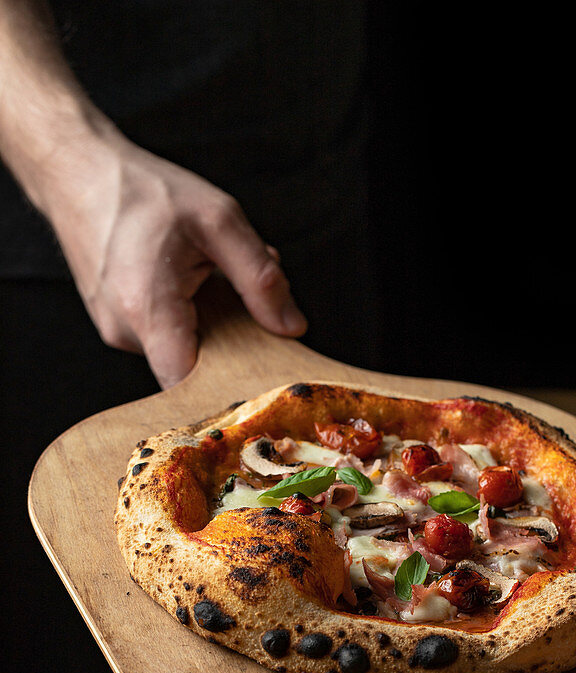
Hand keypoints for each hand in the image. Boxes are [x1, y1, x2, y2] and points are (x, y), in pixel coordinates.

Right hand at [42, 132, 307, 387]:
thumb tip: (292, 327)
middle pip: (193, 370)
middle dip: (229, 342)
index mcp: (149, 311)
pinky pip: (164, 335)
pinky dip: (187, 313)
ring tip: (209, 275)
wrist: (77, 171)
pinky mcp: (116, 325)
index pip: (189, 390)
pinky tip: (190, 278)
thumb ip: (260, 279)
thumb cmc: (144, 189)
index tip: (256, 376)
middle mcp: (125, 332)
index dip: (225, 391)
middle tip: (240, 299)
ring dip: (209, 321)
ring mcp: (116, 332)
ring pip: (180, 349)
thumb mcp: (218, 221)